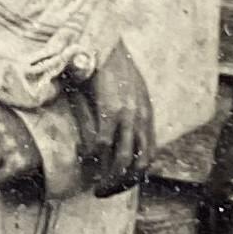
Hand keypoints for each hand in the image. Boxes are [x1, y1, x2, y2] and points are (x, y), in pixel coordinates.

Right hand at [67, 39, 156, 194]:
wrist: (106, 41)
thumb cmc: (112, 65)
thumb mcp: (128, 92)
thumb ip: (127, 113)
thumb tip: (117, 133)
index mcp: (147, 116)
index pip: (149, 157)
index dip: (134, 177)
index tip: (118, 184)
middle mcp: (141, 118)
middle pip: (140, 165)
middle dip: (122, 185)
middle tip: (104, 192)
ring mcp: (127, 115)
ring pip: (123, 160)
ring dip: (109, 179)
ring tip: (96, 188)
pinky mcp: (110, 110)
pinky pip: (102, 143)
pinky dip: (92, 156)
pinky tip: (83, 157)